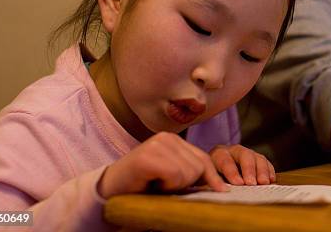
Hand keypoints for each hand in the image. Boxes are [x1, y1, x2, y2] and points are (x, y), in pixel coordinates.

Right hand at [98, 132, 226, 198]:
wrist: (107, 193)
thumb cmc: (141, 188)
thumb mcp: (172, 178)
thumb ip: (191, 174)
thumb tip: (222, 186)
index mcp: (174, 141)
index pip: (204, 159)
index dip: (212, 178)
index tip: (223, 192)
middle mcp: (167, 137)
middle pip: (199, 167)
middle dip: (185, 184)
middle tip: (162, 185)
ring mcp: (157, 143)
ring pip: (188, 172)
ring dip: (173, 186)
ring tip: (154, 183)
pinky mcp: (148, 155)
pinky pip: (174, 175)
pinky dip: (165, 186)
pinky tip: (150, 183)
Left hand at [210, 144, 275, 185]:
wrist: (215, 168)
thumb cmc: (211, 175)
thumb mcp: (207, 177)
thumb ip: (213, 181)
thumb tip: (220, 190)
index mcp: (218, 154)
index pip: (225, 160)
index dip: (232, 172)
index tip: (238, 183)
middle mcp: (234, 150)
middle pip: (244, 155)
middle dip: (249, 169)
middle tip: (251, 183)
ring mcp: (247, 153)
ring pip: (257, 157)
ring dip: (262, 171)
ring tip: (264, 183)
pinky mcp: (257, 159)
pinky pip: (266, 162)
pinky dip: (269, 170)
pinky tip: (271, 180)